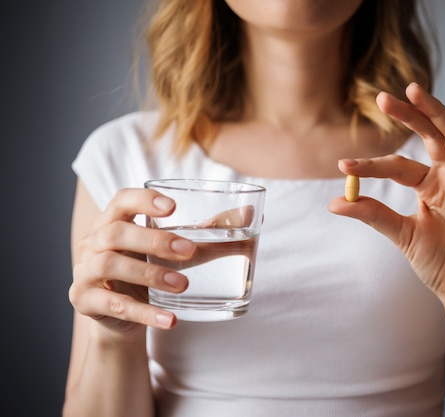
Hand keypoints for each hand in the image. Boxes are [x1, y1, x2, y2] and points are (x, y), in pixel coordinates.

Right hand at [69, 188, 195, 336]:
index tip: (172, 207)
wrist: (120, 317)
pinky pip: (113, 305)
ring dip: (149, 274)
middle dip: (154, 240)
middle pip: (115, 233)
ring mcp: (85, 272)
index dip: (144, 200)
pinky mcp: (85, 301)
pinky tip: (170, 320)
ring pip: (109, 265)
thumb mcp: (173, 251)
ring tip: (183, 285)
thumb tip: (251, 213)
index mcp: (114, 221)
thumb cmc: (148, 270)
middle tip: (188, 251)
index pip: (121, 200)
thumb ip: (208, 233)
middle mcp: (94, 243)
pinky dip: (144, 313)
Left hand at [329, 83, 444, 304]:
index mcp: (429, 184)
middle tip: (382, 98)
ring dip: (436, 112)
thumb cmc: (438, 263)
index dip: (372, 165)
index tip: (343, 164)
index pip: (398, 165)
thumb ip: (372, 214)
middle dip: (408, 116)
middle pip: (429, 136)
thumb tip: (334, 202)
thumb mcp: (400, 233)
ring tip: (414, 91)